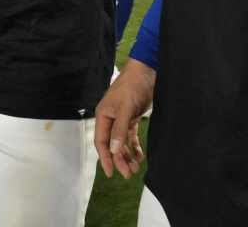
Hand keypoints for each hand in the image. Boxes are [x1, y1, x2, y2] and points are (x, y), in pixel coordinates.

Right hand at [95, 59, 155, 178]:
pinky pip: (130, 135)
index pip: (101, 141)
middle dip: (119, 160)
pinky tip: (139, 156)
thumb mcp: (125, 109)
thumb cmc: (132, 88)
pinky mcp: (131, 117)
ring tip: (135, 168)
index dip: (105, 158)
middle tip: (128, 174)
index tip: (110, 173)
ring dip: (127, 155)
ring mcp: (121, 118)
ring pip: (121, 142)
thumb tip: (114, 150)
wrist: (146, 73)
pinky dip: (134, 146)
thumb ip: (119, 130)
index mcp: (103, 116)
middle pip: (112, 144)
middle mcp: (110, 119)